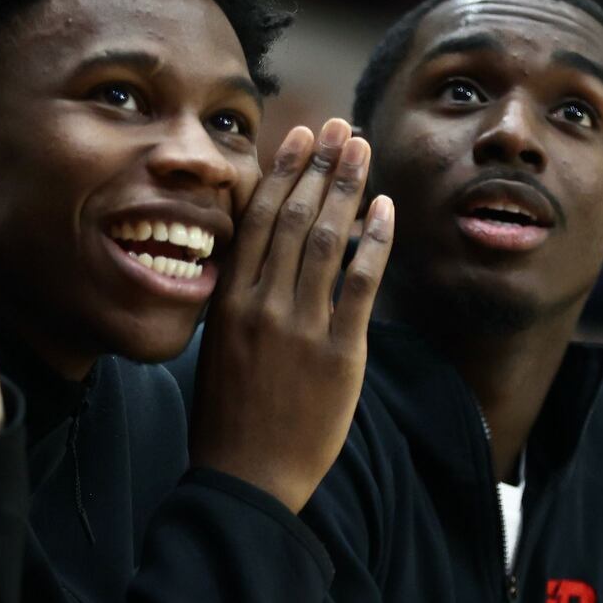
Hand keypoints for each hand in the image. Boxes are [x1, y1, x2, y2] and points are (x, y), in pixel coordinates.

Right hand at [188, 119, 394, 512]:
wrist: (246, 477)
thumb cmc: (227, 416)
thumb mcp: (216, 346)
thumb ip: (238, 300)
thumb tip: (258, 257)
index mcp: (228, 299)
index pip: (257, 218)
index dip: (282, 171)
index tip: (300, 134)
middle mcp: (261, 303)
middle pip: (294, 216)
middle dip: (320, 164)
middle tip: (340, 125)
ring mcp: (299, 326)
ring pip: (326, 239)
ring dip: (347, 188)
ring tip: (362, 149)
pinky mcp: (337, 353)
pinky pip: (360, 284)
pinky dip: (375, 241)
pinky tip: (386, 208)